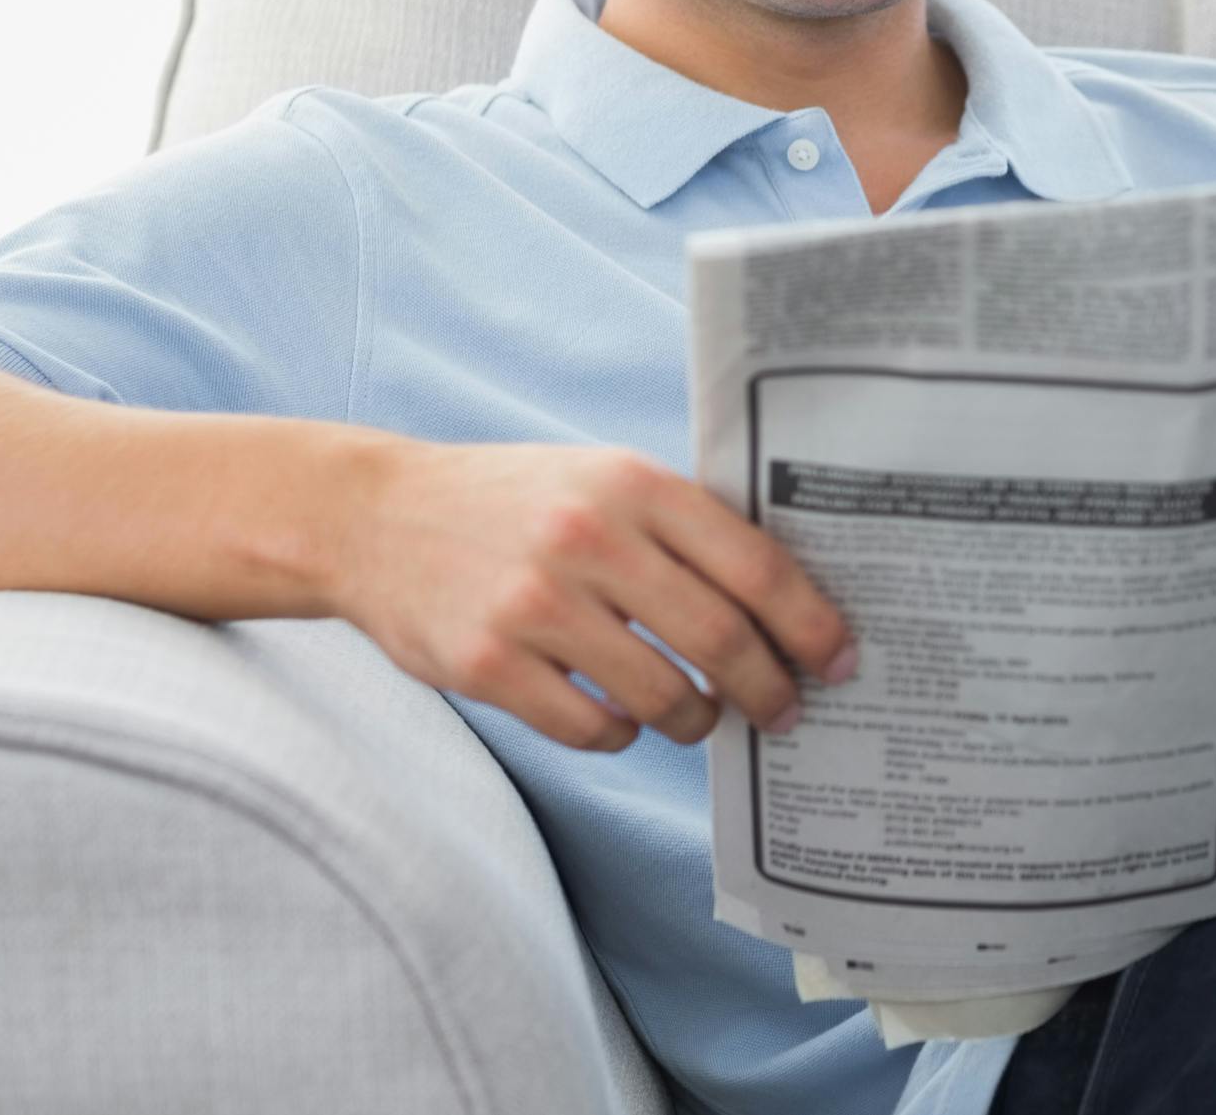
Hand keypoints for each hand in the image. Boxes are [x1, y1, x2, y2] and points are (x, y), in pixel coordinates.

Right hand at [326, 439, 856, 752]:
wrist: (374, 515)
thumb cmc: (514, 501)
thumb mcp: (601, 478)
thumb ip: (683, 527)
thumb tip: (787, 604)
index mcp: (633, 484)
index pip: (756, 567)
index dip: (812, 625)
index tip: (840, 660)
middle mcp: (588, 538)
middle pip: (720, 639)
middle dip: (769, 689)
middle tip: (786, 712)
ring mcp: (533, 604)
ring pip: (660, 696)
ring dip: (696, 719)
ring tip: (700, 716)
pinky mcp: (485, 663)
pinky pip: (591, 729)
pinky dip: (622, 735)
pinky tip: (621, 718)